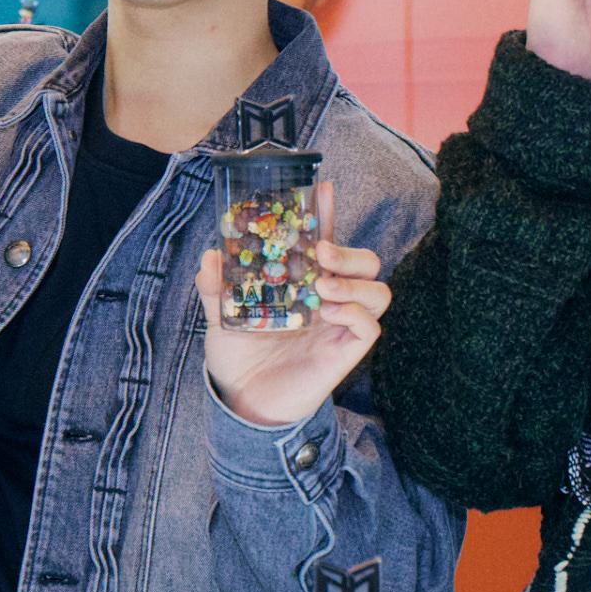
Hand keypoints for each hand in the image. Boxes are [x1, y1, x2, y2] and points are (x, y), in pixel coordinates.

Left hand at [201, 182, 389, 430]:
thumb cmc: (237, 358)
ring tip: (323, 286)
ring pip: (379, 291)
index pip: (325, 241)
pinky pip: (371, 328)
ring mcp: (340, 326)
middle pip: (366, 263)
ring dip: (354, 281)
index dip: (327, 215)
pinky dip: (356, 313)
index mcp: (304, 284)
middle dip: (349, 250)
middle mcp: (329, 301)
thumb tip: (211, 256)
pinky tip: (328, 311)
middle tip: (321, 252)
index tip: (321, 188)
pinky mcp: (345, 353)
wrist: (241, 403)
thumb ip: (215, 287)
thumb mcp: (220, 316)